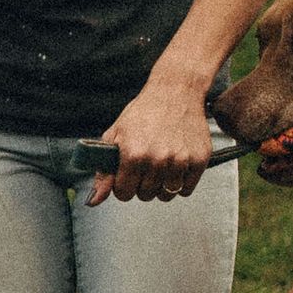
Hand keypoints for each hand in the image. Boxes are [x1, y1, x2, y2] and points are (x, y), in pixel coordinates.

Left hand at [88, 72, 213, 205]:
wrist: (175, 91)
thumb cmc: (142, 113)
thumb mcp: (116, 136)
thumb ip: (103, 172)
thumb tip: (93, 201)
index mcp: (133, 155)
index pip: (124, 194)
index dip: (123, 185)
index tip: (127, 173)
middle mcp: (157, 160)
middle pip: (145, 195)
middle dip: (142, 184)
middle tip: (145, 164)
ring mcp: (180, 161)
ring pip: (166, 195)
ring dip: (161, 185)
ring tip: (160, 164)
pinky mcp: (199, 160)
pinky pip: (186, 190)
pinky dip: (180, 183)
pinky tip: (176, 165)